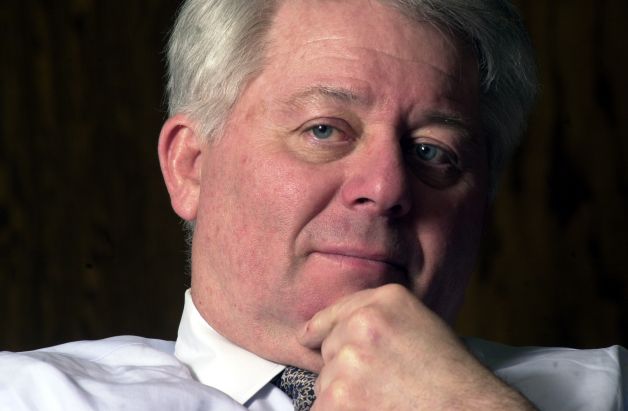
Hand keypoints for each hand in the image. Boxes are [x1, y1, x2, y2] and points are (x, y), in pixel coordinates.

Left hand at [298, 284, 534, 409]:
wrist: (472, 410)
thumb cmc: (453, 378)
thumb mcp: (422, 326)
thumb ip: (379, 320)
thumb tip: (330, 333)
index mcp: (387, 299)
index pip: (337, 311)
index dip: (321, 328)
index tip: (308, 338)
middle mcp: (363, 322)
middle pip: (330, 348)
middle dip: (346, 367)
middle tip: (384, 383)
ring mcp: (349, 359)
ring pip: (326, 381)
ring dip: (345, 395)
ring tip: (385, 400)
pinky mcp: (338, 398)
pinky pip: (322, 407)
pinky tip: (372, 410)